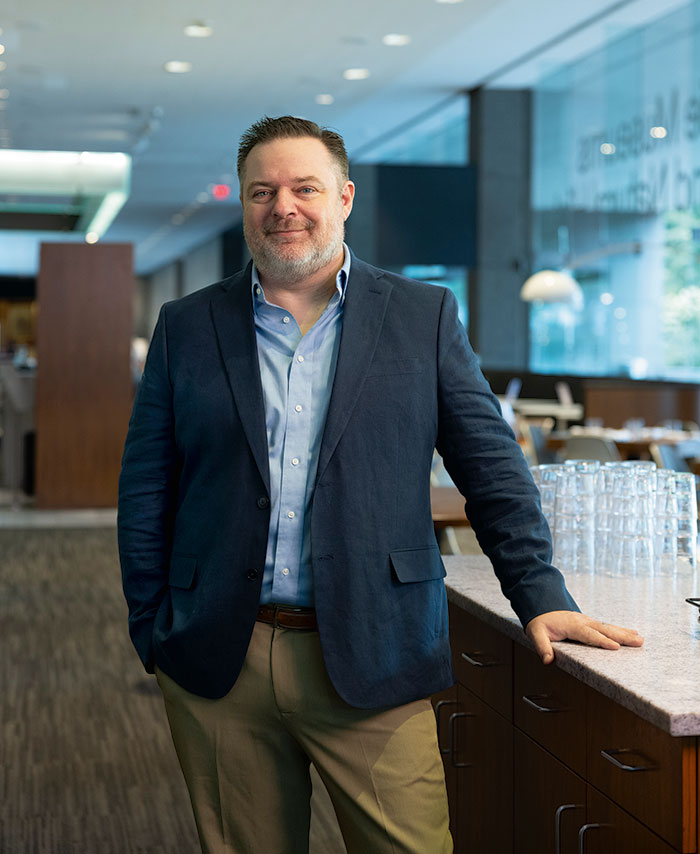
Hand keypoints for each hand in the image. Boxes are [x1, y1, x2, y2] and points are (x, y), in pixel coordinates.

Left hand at [525, 610, 642, 664]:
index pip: (588, 635)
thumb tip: (548, 660)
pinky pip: (606, 626)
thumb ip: (542, 647)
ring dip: (624, 633)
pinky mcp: (589, 622)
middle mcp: (583, 622)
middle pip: (604, 630)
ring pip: (608, 627)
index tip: (615, 647)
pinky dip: (619, 630)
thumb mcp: (535, 633)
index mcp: (571, 625)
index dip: (601, 641)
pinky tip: (630, 633)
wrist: (540, 606)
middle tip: (639, 642)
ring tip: (640, 638)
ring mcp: (587, 621)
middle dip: (622, 636)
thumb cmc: (540, 622)